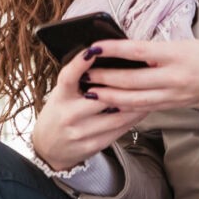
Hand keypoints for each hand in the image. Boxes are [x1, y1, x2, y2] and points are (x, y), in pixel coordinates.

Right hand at [31, 47, 146, 171]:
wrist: (49, 149)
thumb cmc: (60, 113)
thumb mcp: (61, 95)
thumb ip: (78, 80)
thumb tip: (103, 58)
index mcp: (60, 97)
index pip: (68, 77)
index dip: (80, 63)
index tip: (93, 50)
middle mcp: (68, 115)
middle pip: (101, 97)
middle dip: (123, 85)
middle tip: (143, 72)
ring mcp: (80, 132)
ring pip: (116, 115)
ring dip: (136, 103)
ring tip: (150, 91)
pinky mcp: (92, 145)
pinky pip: (118, 130)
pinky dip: (132, 119)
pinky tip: (142, 110)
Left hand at [80, 39, 198, 112]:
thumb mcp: (182, 44)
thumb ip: (154, 50)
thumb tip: (124, 51)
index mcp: (175, 55)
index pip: (137, 51)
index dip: (113, 50)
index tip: (94, 48)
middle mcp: (174, 77)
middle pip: (131, 80)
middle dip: (105, 79)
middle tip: (85, 76)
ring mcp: (173, 94)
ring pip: (135, 100)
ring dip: (110, 97)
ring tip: (91, 93)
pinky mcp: (173, 105)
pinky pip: (145, 108)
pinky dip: (125, 107)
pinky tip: (111, 106)